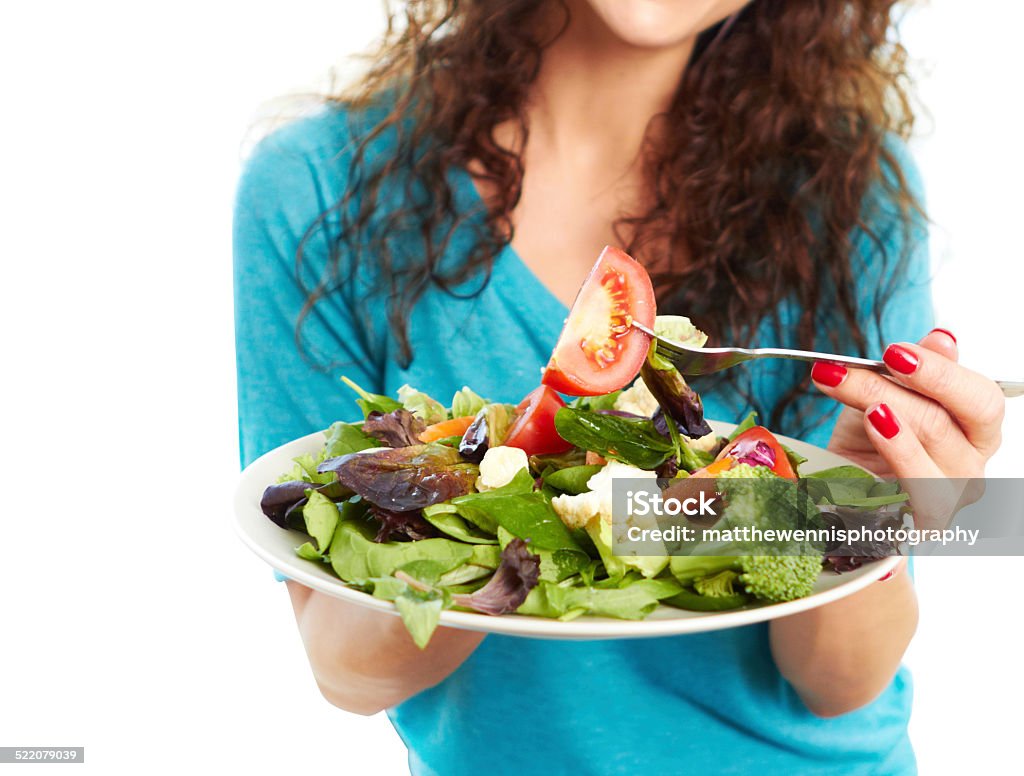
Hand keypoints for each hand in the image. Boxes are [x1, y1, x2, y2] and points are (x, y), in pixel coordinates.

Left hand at [810, 328, 1003, 528]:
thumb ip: (915, 370)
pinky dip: (898, 458)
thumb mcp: (884, 395)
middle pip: (949, 422)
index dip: (940, 372)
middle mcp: (971, 463)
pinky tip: (875, 431)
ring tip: (868, 403)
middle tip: (864, 366)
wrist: (841, 491)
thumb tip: (942, 338)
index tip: (893, 351)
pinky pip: (919, 493)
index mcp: (975, 428)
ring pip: (932, 450)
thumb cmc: (870, 441)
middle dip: (906, 389)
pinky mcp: (925, 524)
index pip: (981, 398)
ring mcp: (950, 496)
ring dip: (896, 418)